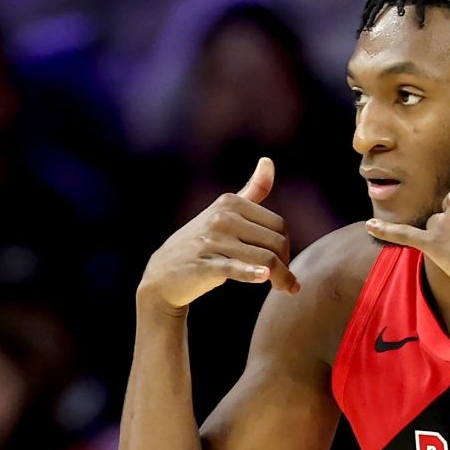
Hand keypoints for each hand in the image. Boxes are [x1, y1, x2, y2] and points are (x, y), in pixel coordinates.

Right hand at [138, 157, 298, 311]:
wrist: (163, 274)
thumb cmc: (202, 243)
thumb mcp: (224, 213)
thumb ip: (252, 190)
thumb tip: (268, 160)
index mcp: (230, 202)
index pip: (279, 225)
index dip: (286, 247)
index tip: (283, 263)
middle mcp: (222, 218)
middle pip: (276, 242)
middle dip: (286, 264)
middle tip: (287, 282)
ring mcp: (211, 241)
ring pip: (265, 259)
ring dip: (282, 278)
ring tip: (287, 289)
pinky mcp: (203, 265)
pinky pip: (235, 268)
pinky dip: (252, 273)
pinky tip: (263, 278)